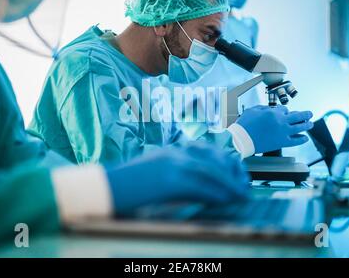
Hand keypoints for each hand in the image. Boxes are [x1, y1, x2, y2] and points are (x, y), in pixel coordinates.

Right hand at [106, 142, 248, 215]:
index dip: (225, 160)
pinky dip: (217, 193)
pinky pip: (200, 185)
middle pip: (213, 157)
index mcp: (171, 150)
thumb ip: (177, 176)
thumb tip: (200, 188)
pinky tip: (226, 200)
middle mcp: (174, 152)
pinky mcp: (168, 179)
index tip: (236, 171)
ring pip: (211, 171)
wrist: (104, 186)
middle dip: (232, 171)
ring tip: (242, 195)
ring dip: (230, 184)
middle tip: (244, 185)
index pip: (206, 150)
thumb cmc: (127, 184)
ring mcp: (171, 163)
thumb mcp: (155, 174)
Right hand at [236, 105, 313, 153]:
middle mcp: (281, 121)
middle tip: (309, 114)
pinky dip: (302, 139)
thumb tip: (271, 109)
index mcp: (273, 112)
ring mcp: (283, 132)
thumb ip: (264, 108)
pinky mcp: (282, 142)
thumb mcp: (253, 110)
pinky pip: (296, 141)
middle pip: (298, 116)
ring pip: (300, 127)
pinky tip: (305, 138)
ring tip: (311, 124)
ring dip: (307, 125)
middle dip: (305, 114)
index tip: (286, 112)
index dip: (285, 110)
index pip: (284, 109)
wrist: (242, 139)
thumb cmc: (245, 125)